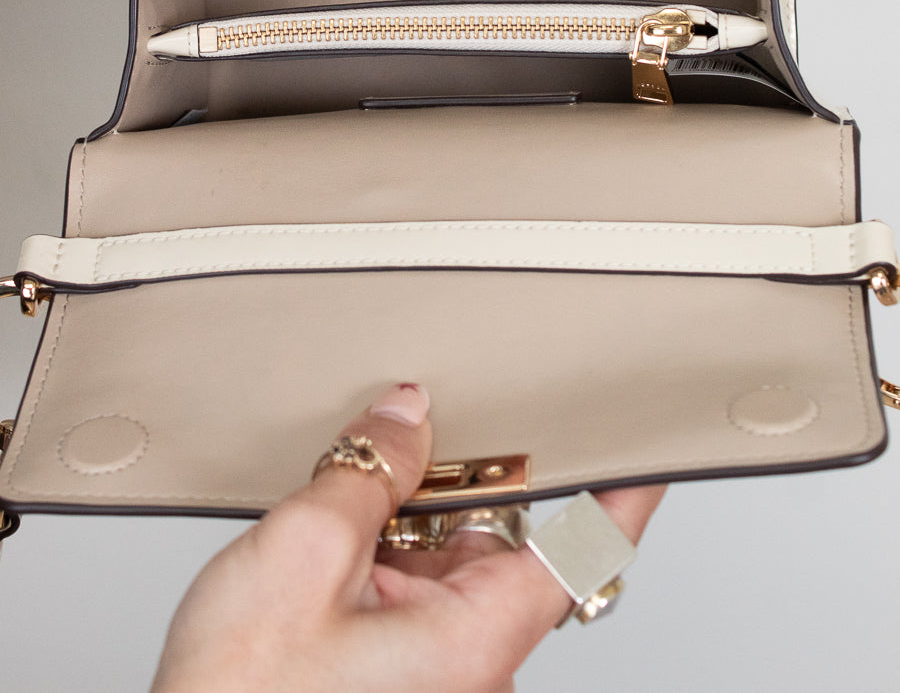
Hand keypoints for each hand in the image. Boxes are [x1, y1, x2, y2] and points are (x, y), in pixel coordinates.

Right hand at [150, 384, 664, 692]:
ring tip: (349, 487)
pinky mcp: (397, 675)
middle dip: (461, 476)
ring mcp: (434, 673)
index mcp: (474, 640)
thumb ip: (365, 473)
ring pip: (449, 561)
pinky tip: (338, 528)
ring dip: (408, 515)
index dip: (617, 489)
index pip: (580, 547)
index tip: (643, 441)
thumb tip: (405, 413)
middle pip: (501, 539)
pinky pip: (413, 591)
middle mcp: (470, 664)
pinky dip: (382, 548)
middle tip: (420, 425)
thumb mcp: (299, 559)